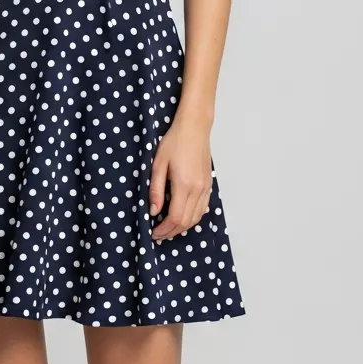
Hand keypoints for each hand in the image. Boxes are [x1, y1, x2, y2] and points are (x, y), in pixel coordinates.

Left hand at [148, 119, 212, 241]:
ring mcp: (206, 188)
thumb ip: (155, 189)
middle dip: (172, 232)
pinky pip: (202, 209)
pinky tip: (182, 218)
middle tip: (158, 234)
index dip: (164, 229)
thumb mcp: (158, 164)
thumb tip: (153, 211)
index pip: (175, 217)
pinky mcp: (209, 185)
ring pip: (196, 218)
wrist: (194, 128)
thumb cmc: (174, 142)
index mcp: (184, 185)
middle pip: (186, 221)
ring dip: (182, 227)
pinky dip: (192, 218)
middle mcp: (198, 189)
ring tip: (168, 229)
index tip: (153, 232)